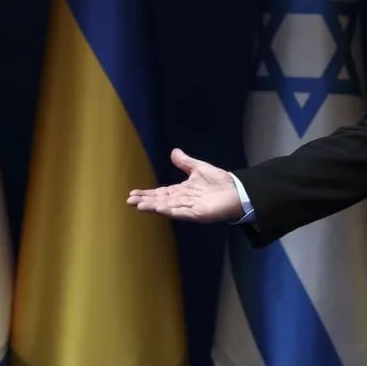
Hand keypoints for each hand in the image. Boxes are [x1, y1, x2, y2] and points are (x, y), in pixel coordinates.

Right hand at [127, 148, 241, 222]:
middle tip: (130, 200)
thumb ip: (185, 162)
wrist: (237, 191)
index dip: (147, 194)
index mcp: (182, 191)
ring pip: (167, 207)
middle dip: (145, 201)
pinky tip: (159, 208)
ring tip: (139, 205)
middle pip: (160, 201)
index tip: (133, 194)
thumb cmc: (220, 181)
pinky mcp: (198, 214)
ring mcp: (189, 209)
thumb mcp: (199, 168)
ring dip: (153, 207)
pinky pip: (181, 212)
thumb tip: (174, 151)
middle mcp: (183, 201)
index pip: (160, 193)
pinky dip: (170, 211)